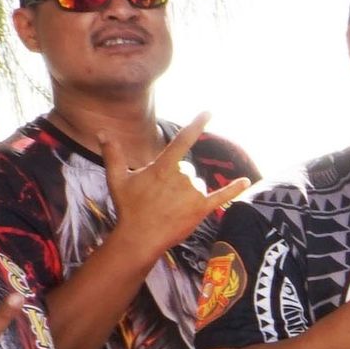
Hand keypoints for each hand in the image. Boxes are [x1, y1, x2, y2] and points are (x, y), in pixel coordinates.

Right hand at [109, 114, 251, 258]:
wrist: (140, 236)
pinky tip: (246, 181)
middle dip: (176, 181)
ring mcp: (193, 193)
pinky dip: (234, 189)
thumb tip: (103, 132)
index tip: (209, 112)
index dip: (196, 124)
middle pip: (187, 169)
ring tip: (170, 207)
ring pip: (197, 184)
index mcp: (163, 167)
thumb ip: (113, 154)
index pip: (183, 140)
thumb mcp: (117, 178)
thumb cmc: (129, 207)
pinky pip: (222, 196)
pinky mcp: (202, 209)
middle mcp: (182, 176)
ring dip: (187, 193)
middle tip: (161, 197)